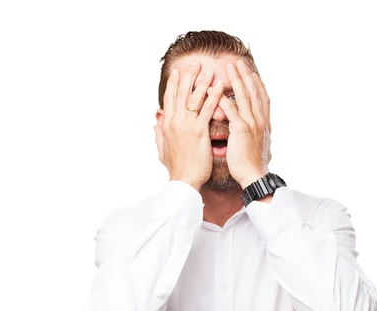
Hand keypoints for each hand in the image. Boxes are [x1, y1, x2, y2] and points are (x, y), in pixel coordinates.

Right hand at [154, 61, 223, 190]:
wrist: (184, 180)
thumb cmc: (176, 168)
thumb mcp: (162, 149)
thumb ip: (159, 134)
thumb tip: (156, 122)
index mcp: (167, 125)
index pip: (169, 98)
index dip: (173, 84)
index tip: (177, 71)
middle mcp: (175, 121)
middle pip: (181, 93)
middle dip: (188, 76)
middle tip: (196, 63)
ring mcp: (186, 125)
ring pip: (194, 98)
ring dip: (202, 82)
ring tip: (210, 70)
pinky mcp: (199, 131)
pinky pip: (207, 109)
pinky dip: (214, 96)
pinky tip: (220, 86)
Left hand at [207, 59, 271, 188]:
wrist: (255, 176)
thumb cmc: (252, 165)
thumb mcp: (257, 145)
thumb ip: (254, 133)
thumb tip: (254, 130)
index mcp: (264, 123)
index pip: (262, 98)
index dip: (257, 84)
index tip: (251, 73)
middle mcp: (259, 120)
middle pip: (253, 92)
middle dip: (246, 75)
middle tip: (239, 62)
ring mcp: (251, 124)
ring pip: (244, 96)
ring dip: (236, 80)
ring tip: (229, 67)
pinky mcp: (241, 130)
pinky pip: (231, 110)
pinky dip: (223, 98)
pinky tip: (215, 89)